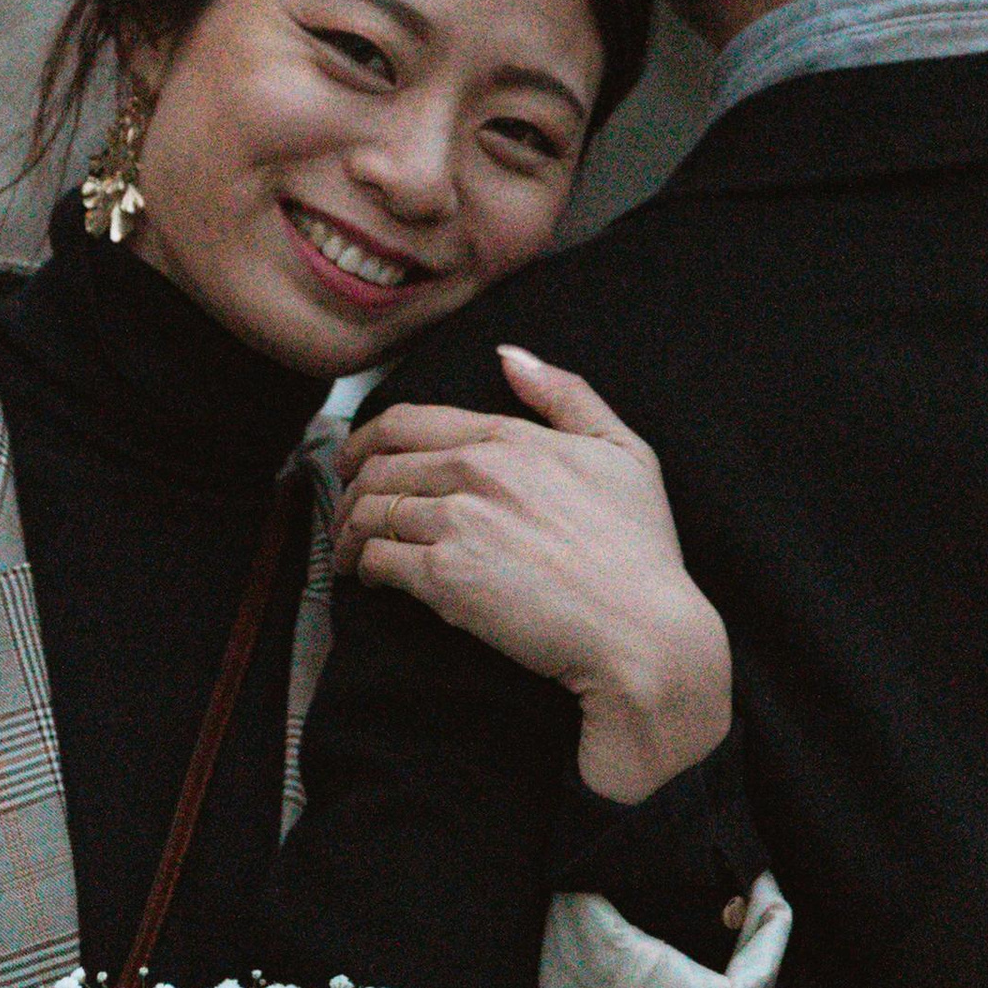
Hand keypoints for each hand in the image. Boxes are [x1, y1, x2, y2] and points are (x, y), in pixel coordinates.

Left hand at [334, 345, 731, 802]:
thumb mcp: (624, 451)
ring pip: (370, 512)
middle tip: (346, 510)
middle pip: (378, 466)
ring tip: (349, 552)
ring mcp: (457, 523)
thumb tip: (510, 356)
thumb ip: (566, 395)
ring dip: (348, 532)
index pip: (407, 421)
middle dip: (350, 488)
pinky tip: (372, 578)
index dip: (367, 439)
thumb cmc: (640, 551)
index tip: (355, 459)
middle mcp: (476, 471)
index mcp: (511, 437)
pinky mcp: (445, 579)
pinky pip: (379, 558)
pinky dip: (365, 567)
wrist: (642, 632)